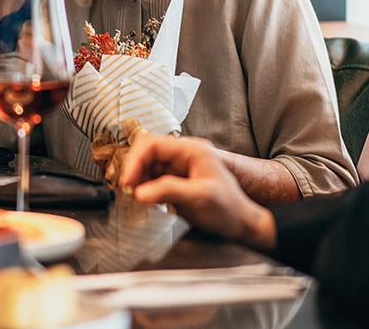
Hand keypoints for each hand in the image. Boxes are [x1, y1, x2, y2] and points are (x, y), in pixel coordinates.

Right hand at [119, 134, 276, 249]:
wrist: (240, 224)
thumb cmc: (230, 208)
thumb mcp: (201, 197)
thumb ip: (170, 191)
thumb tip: (140, 192)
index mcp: (191, 150)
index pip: (153, 144)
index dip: (136, 160)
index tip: (127, 180)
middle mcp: (183, 155)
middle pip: (146, 154)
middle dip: (134, 170)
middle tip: (129, 191)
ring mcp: (177, 169)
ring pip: (145, 167)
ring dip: (137, 180)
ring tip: (137, 197)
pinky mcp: (173, 183)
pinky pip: (150, 180)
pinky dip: (142, 188)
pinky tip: (145, 200)